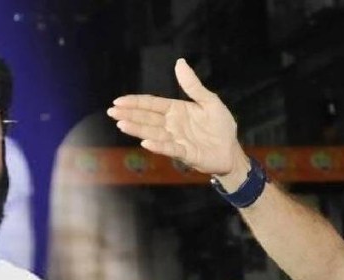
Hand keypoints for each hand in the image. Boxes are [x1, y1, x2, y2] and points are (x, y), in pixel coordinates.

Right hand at [107, 58, 247, 181]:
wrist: (231, 150)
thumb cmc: (221, 126)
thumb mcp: (209, 101)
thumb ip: (193, 85)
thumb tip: (179, 62)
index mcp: (176, 110)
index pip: (152, 104)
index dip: (135, 102)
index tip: (118, 101)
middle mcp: (172, 125)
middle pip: (147, 118)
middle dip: (129, 114)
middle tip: (112, 112)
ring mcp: (176, 140)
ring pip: (153, 133)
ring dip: (138, 129)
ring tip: (122, 124)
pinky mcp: (185, 153)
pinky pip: (169, 148)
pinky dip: (158, 146)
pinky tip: (145, 143)